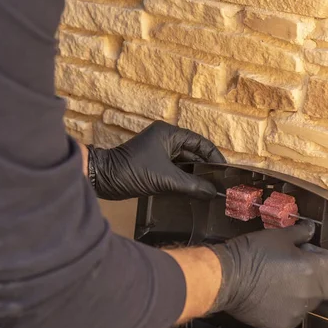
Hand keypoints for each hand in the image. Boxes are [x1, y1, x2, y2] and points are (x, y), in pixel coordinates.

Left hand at [86, 121, 225, 199]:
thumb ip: (192, 186)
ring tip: (211, 190)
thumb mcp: (166, 179)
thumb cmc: (132, 171)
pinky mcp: (153, 166)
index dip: (215, 156)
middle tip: (220, 184)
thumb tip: (214, 193)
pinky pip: (175, 171)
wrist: (101, 179)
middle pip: (193, 154)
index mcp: (169, 134)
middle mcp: (165, 140)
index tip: (226, 171)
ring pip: (184, 164)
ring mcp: (159, 153)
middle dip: (206, 169)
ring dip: (195, 177)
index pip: (200, 143)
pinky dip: (184, 181)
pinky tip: (195, 192)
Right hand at [207, 222, 327, 327]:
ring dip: (303, 292)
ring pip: (312, 302)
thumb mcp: (277, 236)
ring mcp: (298, 311)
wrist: (227, 277)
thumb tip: (311, 229)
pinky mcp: (285, 324)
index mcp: (312, 268)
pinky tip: (271, 296)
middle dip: (321, 279)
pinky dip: (288, 306)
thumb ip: (300, 233)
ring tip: (281, 282)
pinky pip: (295, 314)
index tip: (309, 253)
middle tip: (301, 269)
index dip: (325, 257)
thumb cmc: (252, 252)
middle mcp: (310, 292)